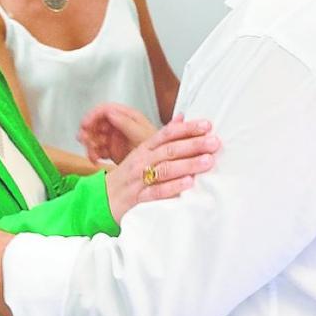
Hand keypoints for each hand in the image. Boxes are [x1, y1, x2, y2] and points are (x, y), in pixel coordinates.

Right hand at [78, 102, 159, 164]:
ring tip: (91, 153)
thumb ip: (126, 123)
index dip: (93, 115)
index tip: (85, 123)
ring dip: (89, 144)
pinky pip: (98, 149)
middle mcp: (119, 125)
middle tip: (84, 139)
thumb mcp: (142, 134)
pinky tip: (95, 159)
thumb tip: (111, 112)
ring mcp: (115, 138)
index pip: (105, 110)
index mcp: (127, 117)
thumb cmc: (158, 148)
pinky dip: (93, 154)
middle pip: (97, 123)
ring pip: (95, 136)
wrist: (159, 166)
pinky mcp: (112, 150)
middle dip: (88, 131)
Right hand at [103, 114, 218, 220]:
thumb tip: (181, 117)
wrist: (102, 199)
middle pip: (169, 150)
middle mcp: (142, 161)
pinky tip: (188, 183)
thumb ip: (162, 137)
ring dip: (188, 164)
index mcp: (144, 148)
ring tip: (207, 161)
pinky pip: (157, 192)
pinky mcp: (138, 197)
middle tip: (214, 142)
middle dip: (193, 145)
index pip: (167, 134)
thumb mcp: (142, 152)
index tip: (207, 125)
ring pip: (165, 169)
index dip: (187, 128)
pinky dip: (173, 187)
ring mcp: (139, 179)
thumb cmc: (127, 175)